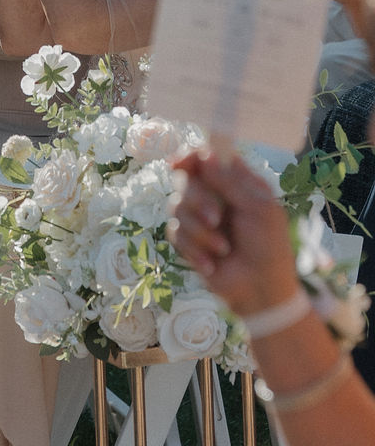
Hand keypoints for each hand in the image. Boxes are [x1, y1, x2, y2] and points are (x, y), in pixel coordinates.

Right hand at [167, 149, 299, 316]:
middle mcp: (213, 195)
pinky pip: (175, 234)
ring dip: (200, 231)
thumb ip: (230, 182)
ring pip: (176, 207)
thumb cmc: (270, 246)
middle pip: (185, 180)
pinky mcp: (188, 241)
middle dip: (198, 200)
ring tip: (223, 248)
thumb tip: (204, 155)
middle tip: (216, 219)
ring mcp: (199, 218)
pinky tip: (212, 264)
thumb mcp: (259, 209)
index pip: (204, 158)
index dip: (190, 157)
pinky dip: (195, 249)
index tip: (180, 163)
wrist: (261, 291)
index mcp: (234, 182)